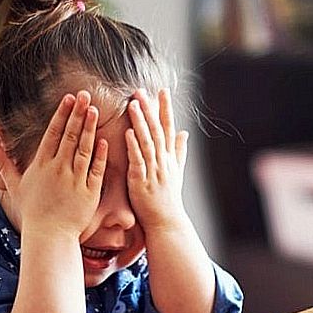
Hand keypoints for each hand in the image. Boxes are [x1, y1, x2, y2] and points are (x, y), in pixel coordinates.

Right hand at [0, 91, 107, 238]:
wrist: (49, 236)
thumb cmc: (33, 211)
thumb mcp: (14, 185)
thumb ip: (3, 164)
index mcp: (42, 165)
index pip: (53, 133)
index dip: (62, 114)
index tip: (69, 98)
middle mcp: (58, 169)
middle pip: (69, 136)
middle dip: (77, 113)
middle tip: (85, 94)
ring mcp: (75, 180)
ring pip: (84, 149)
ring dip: (89, 128)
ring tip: (95, 109)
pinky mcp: (89, 192)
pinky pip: (96, 169)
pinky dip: (100, 155)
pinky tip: (104, 140)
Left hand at [125, 88, 188, 230]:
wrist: (166, 221)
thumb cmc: (168, 197)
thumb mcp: (177, 171)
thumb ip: (179, 150)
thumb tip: (184, 132)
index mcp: (169, 157)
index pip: (168, 127)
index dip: (165, 109)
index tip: (163, 90)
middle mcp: (163, 161)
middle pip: (157, 130)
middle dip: (150, 109)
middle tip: (141, 91)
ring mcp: (154, 170)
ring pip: (147, 142)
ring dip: (140, 122)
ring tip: (133, 104)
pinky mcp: (142, 181)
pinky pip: (138, 161)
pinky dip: (134, 146)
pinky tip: (128, 133)